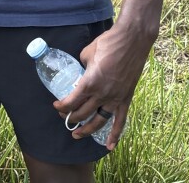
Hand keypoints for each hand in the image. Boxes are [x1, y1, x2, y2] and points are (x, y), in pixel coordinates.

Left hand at [53, 22, 155, 148]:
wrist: (131, 41)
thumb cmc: (107, 43)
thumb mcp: (86, 53)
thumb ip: (82, 67)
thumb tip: (81, 72)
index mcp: (90, 82)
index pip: (71, 102)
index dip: (61, 106)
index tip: (57, 105)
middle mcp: (102, 94)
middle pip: (82, 113)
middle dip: (70, 117)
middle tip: (64, 116)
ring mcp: (115, 98)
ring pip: (99, 121)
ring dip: (87, 130)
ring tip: (77, 135)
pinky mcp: (126, 98)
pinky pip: (121, 120)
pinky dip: (115, 134)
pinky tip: (109, 146)